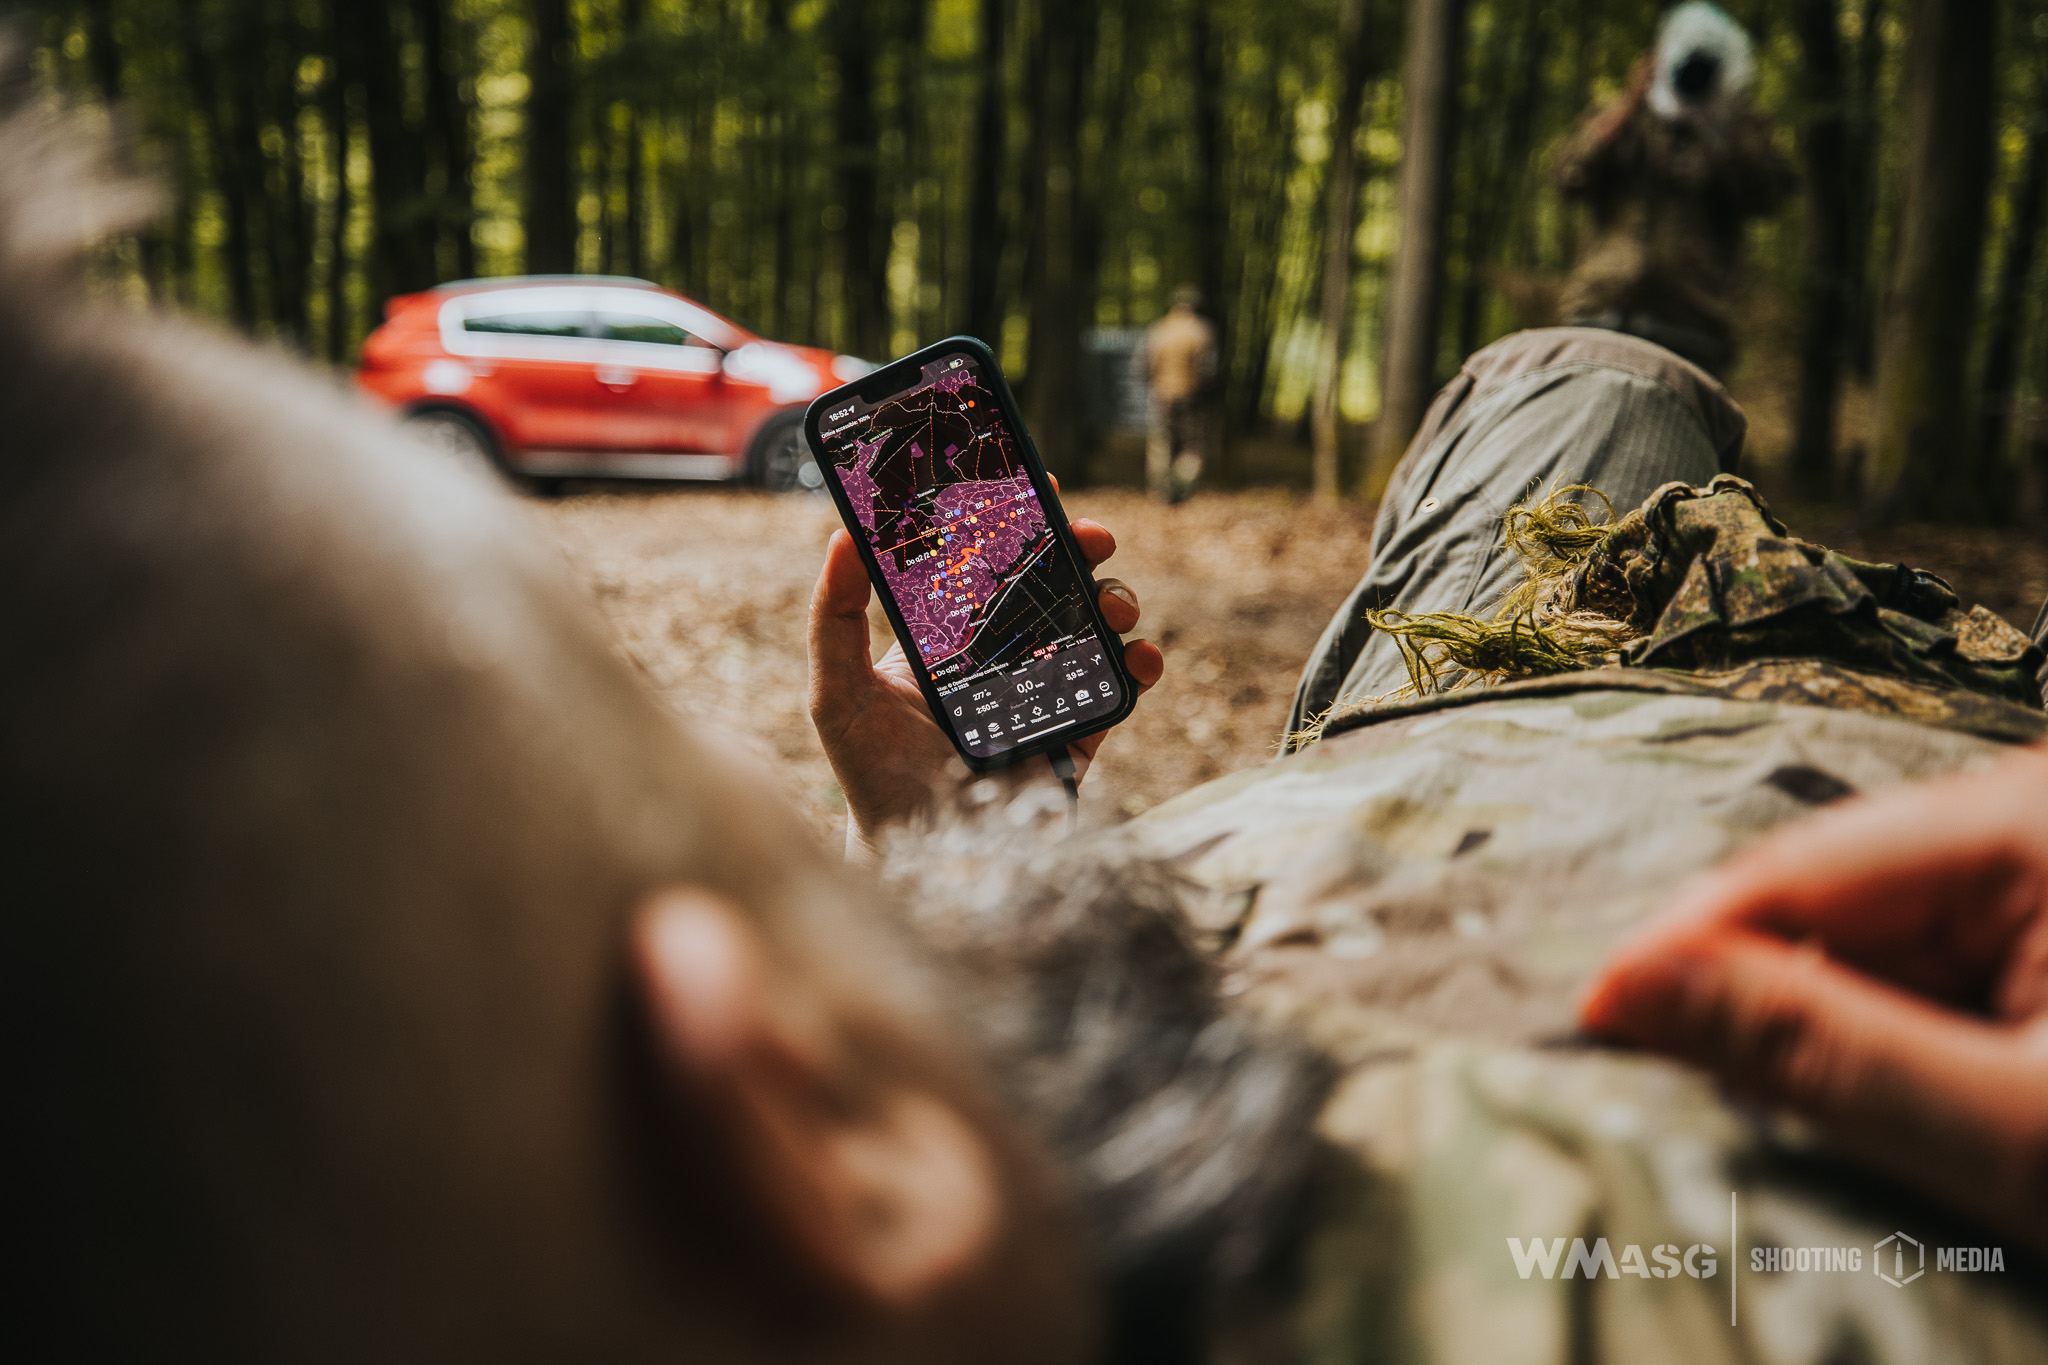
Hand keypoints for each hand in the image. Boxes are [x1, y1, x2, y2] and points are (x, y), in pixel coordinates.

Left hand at [808, 506, 1164, 856]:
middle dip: (1080, 549)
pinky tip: (1137, 657)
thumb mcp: (838, 692)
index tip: (1032, 483)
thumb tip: (841, 534)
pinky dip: (1141, 665)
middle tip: (1091, 536)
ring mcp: (1045, 690)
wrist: (923, 860)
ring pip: (1094, 625)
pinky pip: (1121, 689)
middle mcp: (1000, 655)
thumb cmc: (871, 776)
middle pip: (1052, 581)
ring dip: (1115, 601)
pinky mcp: (1080, 733)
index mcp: (947, 634)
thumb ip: (834, 616)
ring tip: (1114, 605)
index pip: (985, 561)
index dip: (1013, 519)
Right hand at [1580, 746, 2047, 1249]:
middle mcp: (2020, 822)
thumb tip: (1633, 987)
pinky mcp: (2036, 938)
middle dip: (1748, 1000)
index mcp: (2030, 819)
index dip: (1680, 948)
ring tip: (1768, 1110)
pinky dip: (1868, 1044)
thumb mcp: (2012, 1128)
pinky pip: (1912, 977)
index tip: (1589, 1020)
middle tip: (1651, 1082)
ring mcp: (2030, 879)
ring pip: (1858, 948)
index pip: (1797, 868)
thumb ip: (1822, 1052)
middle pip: (1821, 906)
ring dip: (1806, 1031)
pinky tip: (1853, 1102)